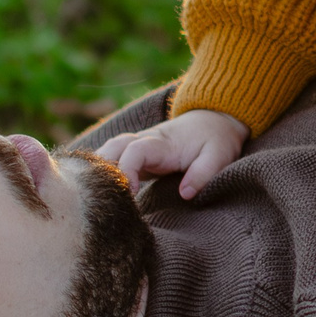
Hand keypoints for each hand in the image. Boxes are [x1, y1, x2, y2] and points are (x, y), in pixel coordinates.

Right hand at [99, 108, 248, 197]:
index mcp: (163, 142)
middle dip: (102, 169)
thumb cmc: (216, 139)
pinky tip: (98, 192)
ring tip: (96, 196)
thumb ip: (203, 173)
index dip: (127, 170)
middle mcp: (145, 141)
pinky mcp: (138, 156)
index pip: (135, 150)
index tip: (130, 192)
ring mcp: (139, 147)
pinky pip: (113, 160)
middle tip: (103, 196)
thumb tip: (185, 194)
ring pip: (108, 152)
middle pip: (113, 148)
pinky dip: (103, 172)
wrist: (213, 120)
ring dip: (98, 170)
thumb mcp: (219, 155)